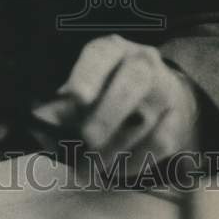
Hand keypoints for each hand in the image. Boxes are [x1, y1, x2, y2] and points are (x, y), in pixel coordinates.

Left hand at [30, 34, 199, 171]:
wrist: (165, 94)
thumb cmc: (109, 89)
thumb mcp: (83, 86)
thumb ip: (60, 103)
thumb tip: (39, 119)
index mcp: (111, 49)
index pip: (101, 54)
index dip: (88, 74)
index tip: (74, 97)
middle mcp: (142, 63)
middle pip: (131, 84)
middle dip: (106, 116)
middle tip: (86, 140)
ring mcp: (165, 92)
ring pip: (143, 121)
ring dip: (113, 149)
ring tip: (87, 167)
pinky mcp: (179, 121)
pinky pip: (158, 144)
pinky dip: (133, 161)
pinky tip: (114, 169)